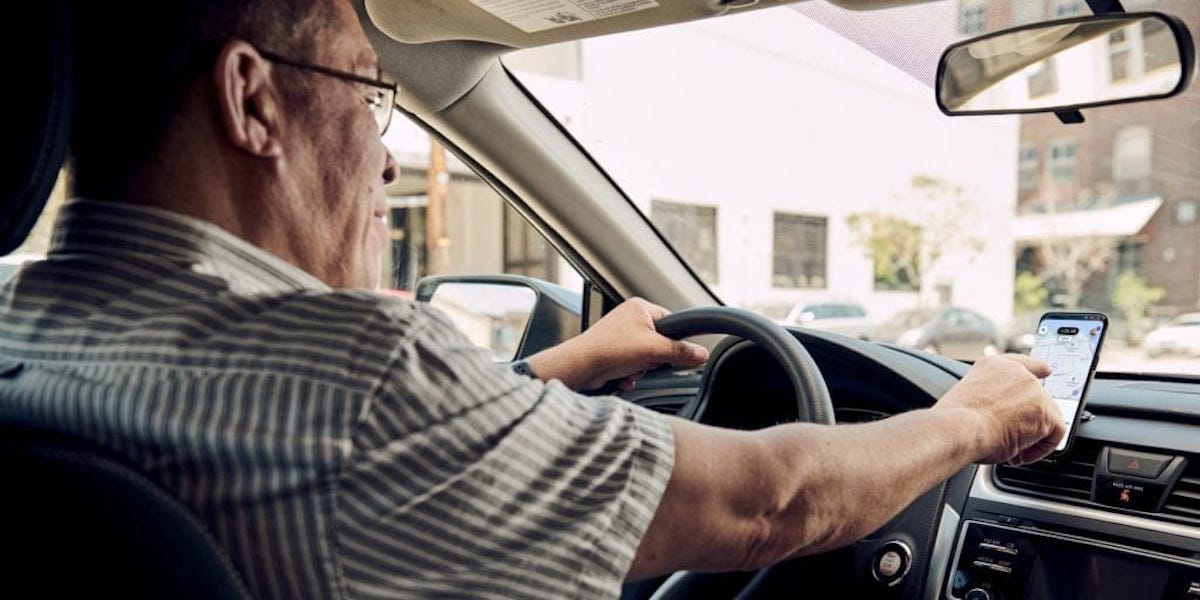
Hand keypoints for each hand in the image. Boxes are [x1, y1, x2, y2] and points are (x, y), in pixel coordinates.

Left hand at [526, 298, 708, 390]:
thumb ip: (681, 352)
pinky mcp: (613, 352)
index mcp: (640, 307)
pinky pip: (634, 365)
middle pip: (660, 343)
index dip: (676, 340)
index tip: (677, 353)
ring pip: (647, 357)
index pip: (672, 322)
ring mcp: (620, 335)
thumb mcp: (653, 350)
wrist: (579, 367)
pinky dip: (631, 374)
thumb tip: (701, 354)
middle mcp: (629, 318)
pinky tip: (623, 376)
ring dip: (642, 369)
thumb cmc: (608, 350)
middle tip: (646, 361)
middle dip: (654, 359)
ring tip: (630, 368)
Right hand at [934, 354, 1064, 464]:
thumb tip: (999, 420)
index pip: (1023, 363)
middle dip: (1028, 421)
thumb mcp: (967, 401)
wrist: (959, 428)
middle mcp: (1016, 372)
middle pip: (1037, 397)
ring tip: (1012, 450)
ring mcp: (1033, 389)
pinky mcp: (1045, 410)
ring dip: (1032, 436)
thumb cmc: (954, 422)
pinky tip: (1021, 454)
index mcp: (993, 365)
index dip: (1036, 369)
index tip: (1045, 371)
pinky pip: (1055, 432)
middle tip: (1012, 438)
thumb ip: (988, 401)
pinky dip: (1041, 448)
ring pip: (1047, 416)